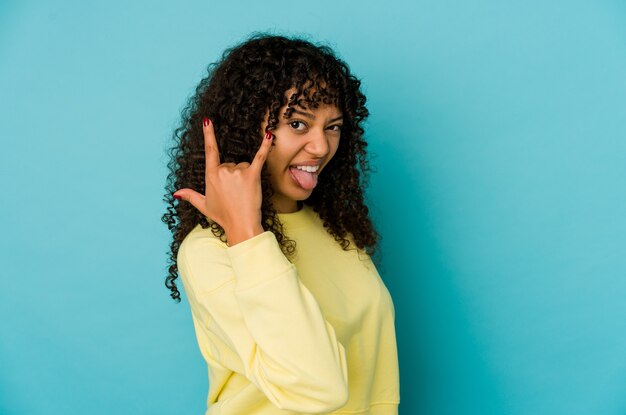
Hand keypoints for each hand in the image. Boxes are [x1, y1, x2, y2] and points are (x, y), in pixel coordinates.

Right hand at [173, 118, 272, 244]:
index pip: (210, 151)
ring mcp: (237, 172)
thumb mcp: (204, 205)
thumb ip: (191, 196)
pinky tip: (269, 136)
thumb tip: (176, 193)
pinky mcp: (252, 174)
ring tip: (243, 193)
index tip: (207, 121)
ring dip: (244, 177)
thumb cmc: (223, 216)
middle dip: (233, 177)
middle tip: (235, 193)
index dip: (209, 135)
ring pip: (243, 166)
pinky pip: (259, 157)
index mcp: (211, 175)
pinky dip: (265, 147)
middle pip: (230, 164)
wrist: (241, 225)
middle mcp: (223, 170)